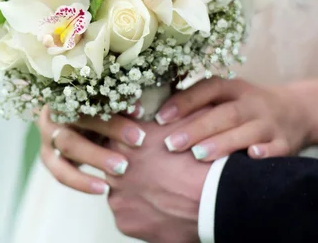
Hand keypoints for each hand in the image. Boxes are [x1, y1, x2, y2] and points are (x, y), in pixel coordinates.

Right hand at [36, 104, 146, 194]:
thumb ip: (119, 108)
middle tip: (137, 140)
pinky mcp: (47, 158)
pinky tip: (104, 188)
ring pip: (67, 146)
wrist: (71, 127)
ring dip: (96, 157)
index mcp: (68, 94)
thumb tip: (138, 110)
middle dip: (109, 128)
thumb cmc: (96, 114)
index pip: (90, 95)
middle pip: (79, 117)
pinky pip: (61, 173)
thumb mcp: (105, 109)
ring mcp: (47, 136)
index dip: (114, 102)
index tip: (140, 112)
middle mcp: (53, 112)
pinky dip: (82, 182)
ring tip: (122, 168)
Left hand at [106, 118, 210, 242]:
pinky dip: (143, 214)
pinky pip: (130, 216)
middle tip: (155, 172)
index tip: (145, 150)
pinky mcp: (124, 222)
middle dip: (131, 169)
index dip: (130, 144)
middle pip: (114, 166)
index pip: (114, 140)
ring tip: (162, 192)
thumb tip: (150, 105)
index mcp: (119, 141)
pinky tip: (162, 209)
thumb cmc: (201, 155)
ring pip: (121, 193)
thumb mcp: (182, 121)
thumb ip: (160, 111)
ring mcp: (116, 198)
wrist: (216, 196)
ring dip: (136, 192)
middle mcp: (111, 169)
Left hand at [156, 77, 312, 160]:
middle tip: (171, 144)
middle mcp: (250, 103)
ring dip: (222, 143)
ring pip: (246, 131)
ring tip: (198, 155)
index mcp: (231, 88)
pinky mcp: (284, 142)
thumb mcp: (221, 97)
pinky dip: (264, 153)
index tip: (158, 118)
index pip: (206, 90)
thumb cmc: (240, 107)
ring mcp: (268, 122)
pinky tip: (250, 157)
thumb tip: (144, 110)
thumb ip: (192, 101)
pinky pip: (275, 148)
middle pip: (224, 114)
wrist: (293, 112)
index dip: (183, 102)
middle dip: (196, 129)